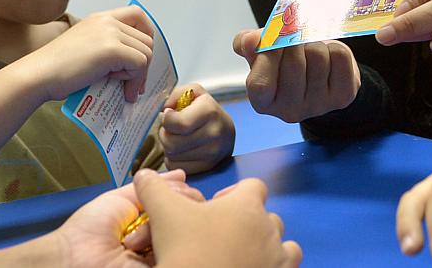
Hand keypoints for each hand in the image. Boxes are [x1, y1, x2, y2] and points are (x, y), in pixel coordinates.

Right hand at [17, 6, 154, 102]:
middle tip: (132, 83)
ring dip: (139, 74)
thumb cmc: (56, 69)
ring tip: (123, 88)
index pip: (138, 15)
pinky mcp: (112, 50)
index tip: (141, 55)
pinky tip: (122, 91)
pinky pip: (140, 64)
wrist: (39, 75)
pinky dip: (135, 81)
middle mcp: (107, 21)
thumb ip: (107, 46)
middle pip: (146, 39)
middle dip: (143, 63)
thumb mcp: (85, 47)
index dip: (147, 34)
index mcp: (100, 18)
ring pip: (146, 52)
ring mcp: (110, 33)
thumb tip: (132, 65)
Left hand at [51, 169, 202, 266]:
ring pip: (182, 231)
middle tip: (156, 209)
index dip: (181, 194)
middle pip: (186, 216)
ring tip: (136, 237)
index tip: (173, 189)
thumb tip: (180, 174)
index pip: (180, 204)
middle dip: (175, 204)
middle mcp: (158, 237)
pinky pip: (176, 252)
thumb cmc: (89, 230)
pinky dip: (163, 242)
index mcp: (150, 220)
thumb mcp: (120, 199)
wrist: (74, 256)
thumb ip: (150, 186)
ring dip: (163, 225)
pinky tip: (144, 244)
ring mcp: (161, 254)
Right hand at [133, 169, 301, 266]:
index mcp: (246, 205)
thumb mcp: (164, 215)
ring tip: (240, 255)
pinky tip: (252, 267)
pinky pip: (287, 265)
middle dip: (247, 222)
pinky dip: (274, 265)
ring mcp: (278, 256)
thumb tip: (144, 174)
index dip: (234, 193)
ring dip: (265, 245)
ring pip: (281, 243)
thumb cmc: (188, 251)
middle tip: (221, 236)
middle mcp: (269, 228)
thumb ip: (154, 188)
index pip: (253, 185)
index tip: (215, 208)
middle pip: (265, 215)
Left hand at [159, 83, 235, 173]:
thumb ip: (176, 94)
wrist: (226, 131)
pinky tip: (181, 150)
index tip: (169, 115)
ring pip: (171, 156)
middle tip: (171, 128)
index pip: (178, 124)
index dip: (166, 119)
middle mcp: (213, 133)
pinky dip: (173, 159)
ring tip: (178, 138)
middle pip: (171, 143)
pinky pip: (175, 166)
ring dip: (168, 147)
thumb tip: (165, 110)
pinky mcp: (207, 167)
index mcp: (209, 112)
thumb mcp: (194, 93)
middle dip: (165, 134)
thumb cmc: (206, 110)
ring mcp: (212, 153)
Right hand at [233, 29, 359, 123]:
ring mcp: (318, 106)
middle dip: (294, 42)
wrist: (321, 72)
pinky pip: (339, 56)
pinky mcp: (342, 97)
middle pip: (294, 63)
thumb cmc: (286, 61)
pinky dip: (334, 48)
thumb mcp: (262, 52)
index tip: (274, 40)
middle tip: (295, 40)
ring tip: (310, 50)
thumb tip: (250, 41)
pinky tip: (328, 58)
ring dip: (314, 43)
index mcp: (263, 102)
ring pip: (318, 56)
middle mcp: (289, 110)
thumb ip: (249, 44)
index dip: (267, 56)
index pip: (260, 83)